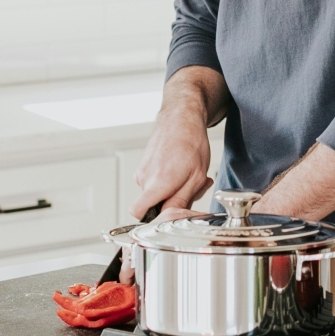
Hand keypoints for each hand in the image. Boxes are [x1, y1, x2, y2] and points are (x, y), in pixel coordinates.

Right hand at [130, 97, 214, 219]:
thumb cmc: (191, 143)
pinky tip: (181, 169)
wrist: (181, 118)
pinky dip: (167, 181)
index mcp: (157, 183)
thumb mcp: (196, 177)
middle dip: (172, 202)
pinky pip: (153, 182)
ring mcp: (141, 171)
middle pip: (152, 205)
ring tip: (188, 175)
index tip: (170, 213)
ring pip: (154, 193)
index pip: (138, 213)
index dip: (154, 217)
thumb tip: (170, 217)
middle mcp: (144, 178)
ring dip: (172, 190)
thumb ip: (181, 201)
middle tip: (191, 188)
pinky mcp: (143, 165)